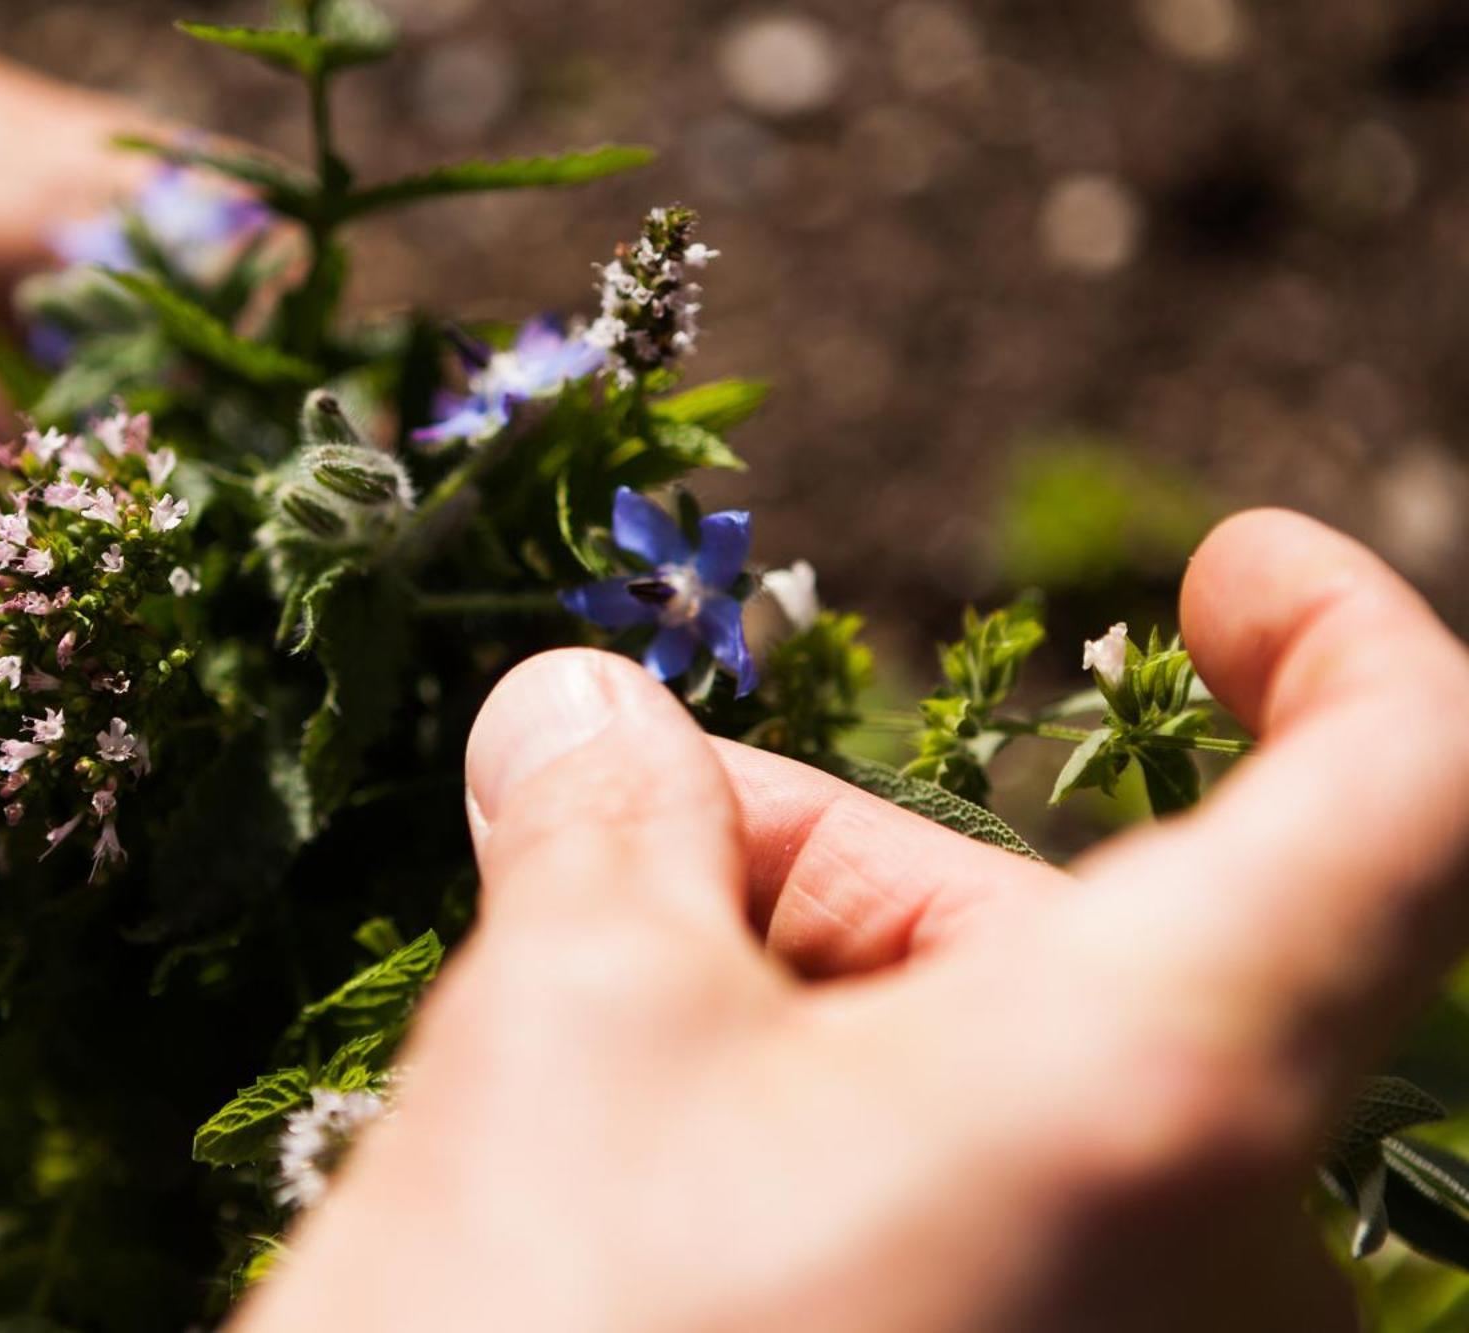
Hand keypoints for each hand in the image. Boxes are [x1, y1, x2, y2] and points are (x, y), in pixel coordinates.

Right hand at [236, 509, 1468, 1332]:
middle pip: (1107, 953)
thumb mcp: (555, 1046)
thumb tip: (578, 710)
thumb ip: (607, 833)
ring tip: (612, 1033)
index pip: (1406, 803)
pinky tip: (682, 1168)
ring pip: (1050, 1105)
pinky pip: (1028, 1235)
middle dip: (862, 870)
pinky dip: (876, 1149)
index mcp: (1153, 1105)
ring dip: (841, 1013)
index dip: (1343, 647)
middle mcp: (1229, 1275)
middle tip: (641, 852)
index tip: (1230, 573)